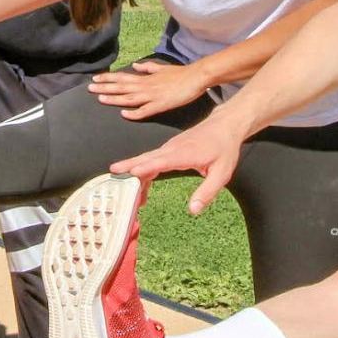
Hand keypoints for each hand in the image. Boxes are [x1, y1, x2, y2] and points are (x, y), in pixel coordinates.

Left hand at [88, 59, 209, 119]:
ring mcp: (152, 95)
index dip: (108, 78)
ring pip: (130, 97)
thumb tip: (135, 65)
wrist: (196, 77)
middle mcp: (146, 86)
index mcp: (145, 78)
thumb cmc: (180, 74)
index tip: (95, 78)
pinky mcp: (161, 105)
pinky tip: (124, 115)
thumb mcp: (161, 68)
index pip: (123, 77)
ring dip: (115, 98)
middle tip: (89, 88)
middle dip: (105, 87)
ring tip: (100, 99)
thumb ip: (147, 68)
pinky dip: (135, 113)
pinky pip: (146, 110)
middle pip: (122, 87)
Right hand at [110, 112, 246, 215]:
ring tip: (117, 180)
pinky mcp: (169, 149)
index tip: (132, 172)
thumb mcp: (222, 173)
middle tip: (113, 173)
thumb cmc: (224, 149)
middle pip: (147, 157)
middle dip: (129, 165)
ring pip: (147, 158)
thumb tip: (193, 210)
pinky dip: (142, 168)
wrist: (224, 126)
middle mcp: (173, 149)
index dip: (147, 166)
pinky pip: (152, 159)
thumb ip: (207, 192)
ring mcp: (169, 148)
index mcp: (185, 154)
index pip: (162, 161)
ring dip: (133, 168)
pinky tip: (137, 180)